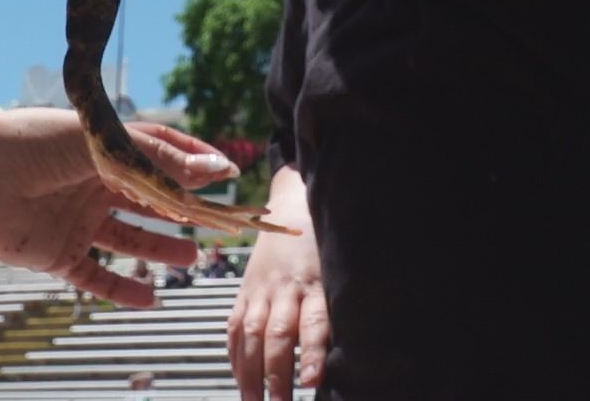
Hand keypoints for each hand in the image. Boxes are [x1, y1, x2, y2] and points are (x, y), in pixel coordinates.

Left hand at [0, 107, 238, 307]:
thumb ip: (161, 161)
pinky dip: (120, 288)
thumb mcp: (107, 145)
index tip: (226, 174)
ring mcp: (75, 219)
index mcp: (104, 149)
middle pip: (148, 200)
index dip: (193, 163)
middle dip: (183, 212)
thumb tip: (217, 168)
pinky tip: (149, 298)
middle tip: (218, 224)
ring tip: (192, 258)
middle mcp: (92, 183)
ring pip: (126, 238)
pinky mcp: (56, 252)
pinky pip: (94, 275)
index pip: (159, 155)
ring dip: (159, 249)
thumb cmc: (36, 145)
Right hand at [227, 171, 325, 398]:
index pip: (314, 324)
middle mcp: (285, 287)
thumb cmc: (324, 245)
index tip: (311, 381)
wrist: (292, 206)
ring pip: (251, 334)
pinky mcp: (244, 291)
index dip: (311, 354)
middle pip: (277, 335)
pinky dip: (234, 355)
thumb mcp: (339, 271)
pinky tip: (239, 379)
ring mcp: (260, 289)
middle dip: (276, 375)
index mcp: (315, 284)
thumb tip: (355, 351)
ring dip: (250, 372)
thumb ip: (339, 308)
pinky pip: (234, 326)